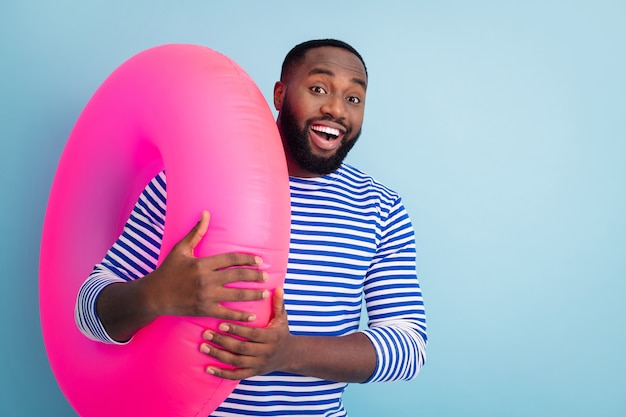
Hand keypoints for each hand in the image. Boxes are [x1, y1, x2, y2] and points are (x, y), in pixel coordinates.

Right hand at [141, 210, 268, 321]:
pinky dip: (240, 316)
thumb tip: (206, 213)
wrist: (154, 296)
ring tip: (265, 292)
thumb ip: (196, 232)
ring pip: (235, 295)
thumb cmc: (168, 270)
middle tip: (266, 276)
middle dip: (254, 276)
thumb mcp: (180, 249)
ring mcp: (206, 296)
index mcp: (202, 263)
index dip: (247, 259)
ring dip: (253, 294)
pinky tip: (252, 316)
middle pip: (237, 276)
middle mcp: (206, 280)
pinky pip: (226, 313)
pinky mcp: (204, 310)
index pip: (231, 259)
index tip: (260, 261)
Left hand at [199, 287, 293, 379]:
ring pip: (236, 362)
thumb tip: (277, 287)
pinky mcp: (253, 373)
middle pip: (241, 348)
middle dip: (222, 341)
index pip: (252, 334)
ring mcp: (258, 364)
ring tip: (203, 347)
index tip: (221, 323)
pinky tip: (208, 369)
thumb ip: (278, 303)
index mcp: (271, 338)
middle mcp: (265, 352)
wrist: (288, 355)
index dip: (236, 330)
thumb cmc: (281, 332)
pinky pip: (235, 376)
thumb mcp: (282, 318)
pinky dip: (221, 374)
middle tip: (206, 333)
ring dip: (218, 355)